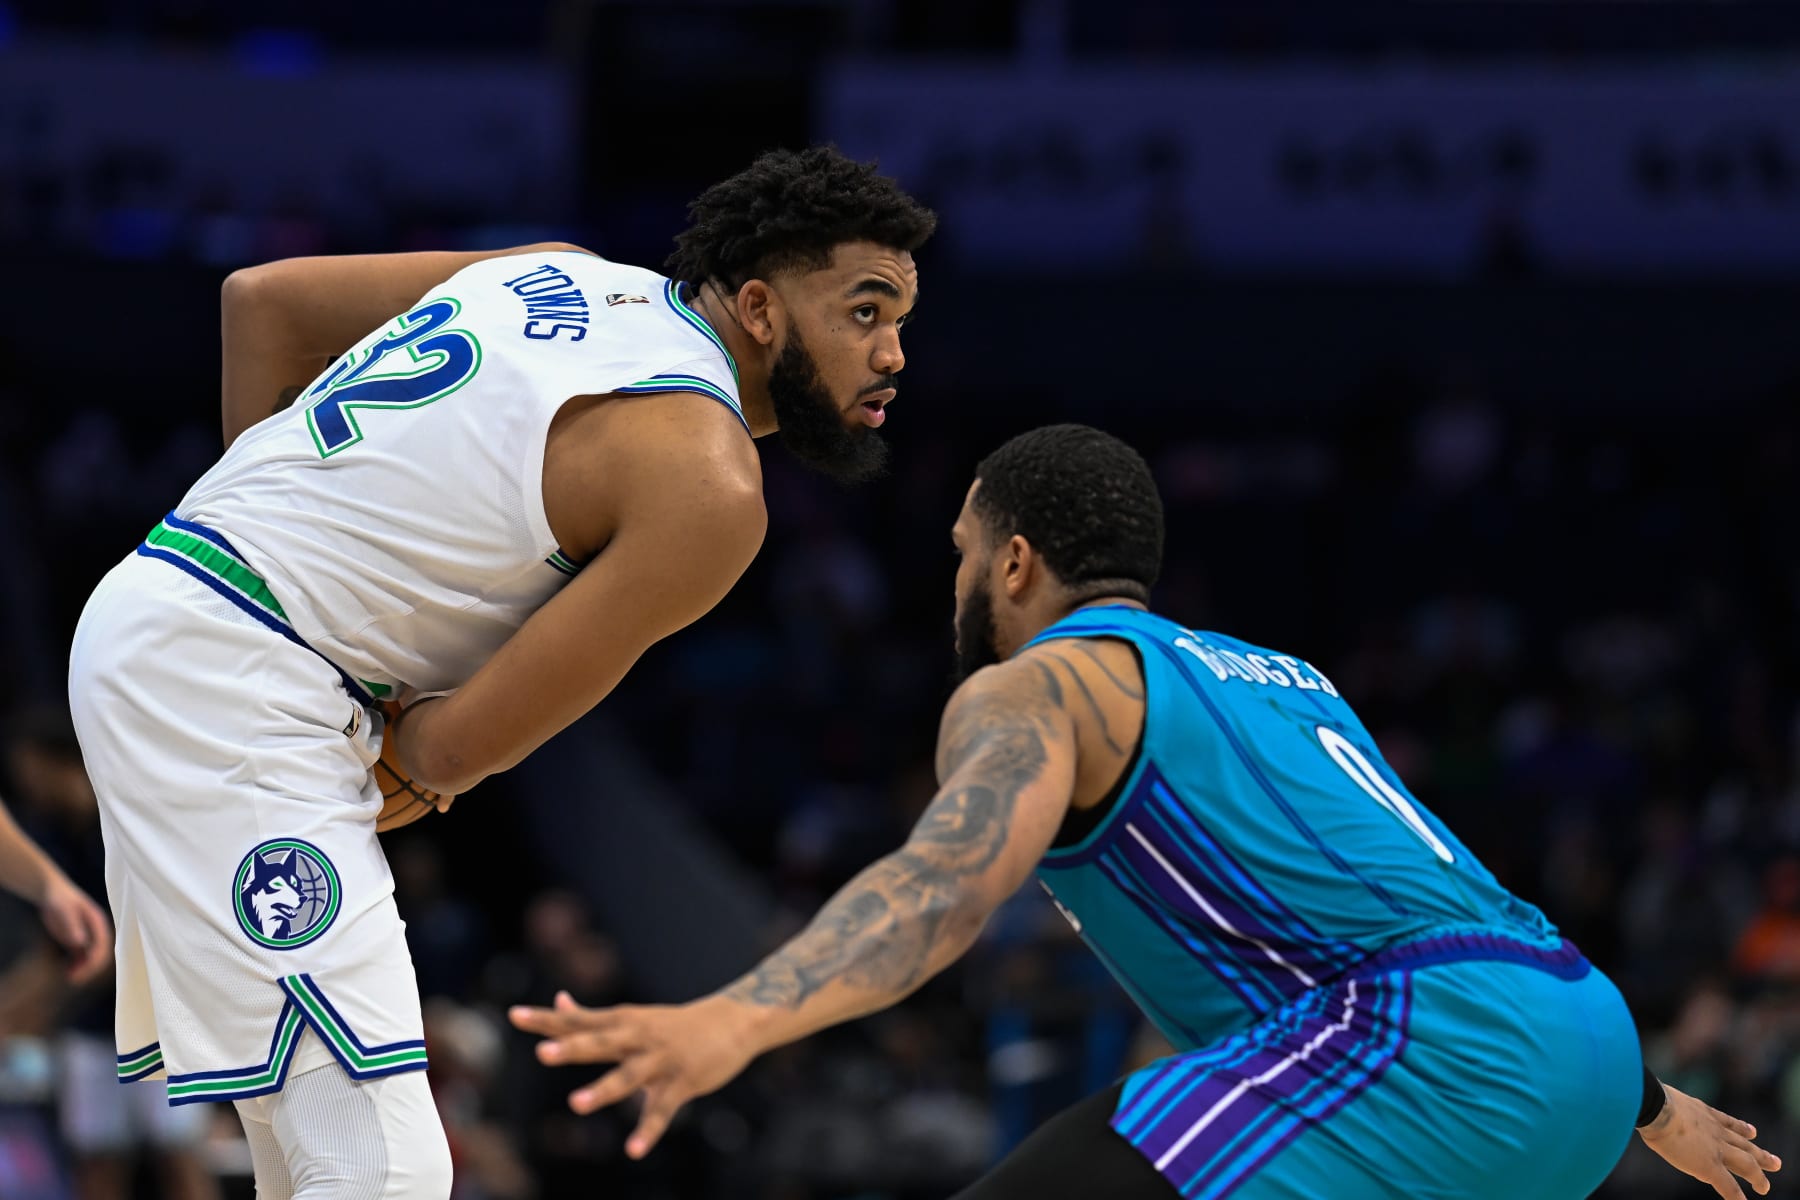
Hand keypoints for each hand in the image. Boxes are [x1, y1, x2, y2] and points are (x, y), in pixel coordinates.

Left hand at [39, 875, 111, 985]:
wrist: (51, 893)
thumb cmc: (59, 899)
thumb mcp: (65, 911)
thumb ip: (73, 926)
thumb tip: (80, 943)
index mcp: (98, 923)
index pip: (102, 945)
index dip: (96, 959)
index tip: (85, 970)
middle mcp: (95, 931)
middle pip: (100, 954)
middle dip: (90, 968)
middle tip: (76, 979)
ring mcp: (87, 936)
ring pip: (91, 957)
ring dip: (84, 969)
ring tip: (70, 978)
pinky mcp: (77, 940)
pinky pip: (80, 957)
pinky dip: (77, 966)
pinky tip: (68, 973)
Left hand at [509, 991, 759, 1157]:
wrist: (734, 1021)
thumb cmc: (674, 1024)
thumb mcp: (633, 1016)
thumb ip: (593, 1017)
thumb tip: (559, 1000)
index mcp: (623, 1022)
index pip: (579, 1019)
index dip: (547, 1019)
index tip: (513, 1015)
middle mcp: (638, 1038)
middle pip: (600, 1043)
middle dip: (572, 1048)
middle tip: (542, 1053)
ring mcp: (661, 1061)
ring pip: (628, 1077)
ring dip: (603, 1090)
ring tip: (576, 1104)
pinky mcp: (683, 1082)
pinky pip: (662, 1111)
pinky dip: (647, 1132)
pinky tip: (633, 1152)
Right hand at [1638, 1081, 1781, 1197]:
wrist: (1656, 1107)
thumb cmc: (1648, 1098)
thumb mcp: (1659, 1097)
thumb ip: (1660, 1103)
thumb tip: (1637, 1098)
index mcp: (1702, 1112)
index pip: (1726, 1122)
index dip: (1741, 1128)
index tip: (1752, 1132)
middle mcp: (1715, 1130)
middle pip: (1744, 1144)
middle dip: (1760, 1154)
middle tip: (1776, 1163)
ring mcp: (1716, 1148)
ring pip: (1746, 1164)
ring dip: (1758, 1176)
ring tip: (1765, 1187)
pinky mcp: (1711, 1167)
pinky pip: (1730, 1186)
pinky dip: (1738, 1198)